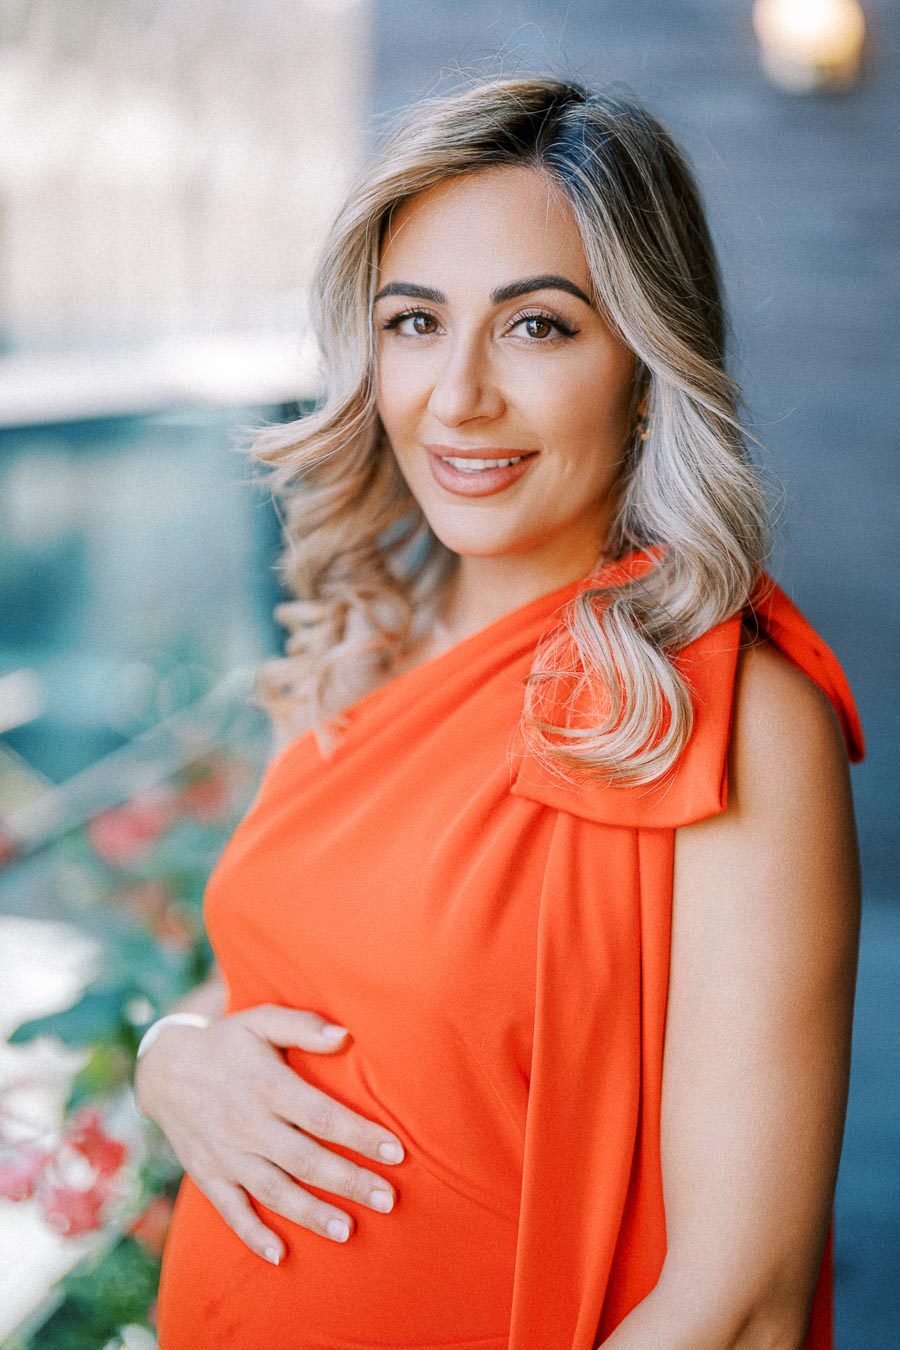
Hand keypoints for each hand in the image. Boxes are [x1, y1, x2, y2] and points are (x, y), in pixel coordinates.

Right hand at [133, 1004, 404, 1263]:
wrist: (164, 1070)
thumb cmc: (227, 1042)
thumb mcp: (261, 1020)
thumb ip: (303, 1026)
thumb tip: (346, 1035)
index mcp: (266, 1085)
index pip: (320, 1115)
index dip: (358, 1134)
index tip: (396, 1152)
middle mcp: (247, 1124)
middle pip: (305, 1159)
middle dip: (349, 1182)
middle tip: (388, 1200)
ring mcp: (227, 1154)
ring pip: (274, 1191)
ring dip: (311, 1214)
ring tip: (348, 1231)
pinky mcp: (209, 1176)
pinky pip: (231, 1211)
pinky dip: (252, 1235)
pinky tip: (280, 1255)